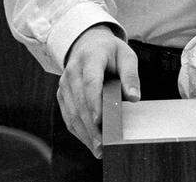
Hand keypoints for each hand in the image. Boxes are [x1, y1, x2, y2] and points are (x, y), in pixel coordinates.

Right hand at [58, 24, 139, 158]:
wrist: (88, 44)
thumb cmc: (111, 52)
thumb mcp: (126, 56)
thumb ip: (131, 76)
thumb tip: (135, 98)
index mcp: (91, 58)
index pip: (90, 82)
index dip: (94, 102)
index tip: (100, 120)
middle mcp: (72, 71)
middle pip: (80, 102)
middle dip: (91, 126)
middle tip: (102, 145)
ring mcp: (64, 84)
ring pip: (72, 112)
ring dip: (84, 133)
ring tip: (98, 150)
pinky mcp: (61, 95)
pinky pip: (68, 116)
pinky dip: (78, 131)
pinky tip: (89, 142)